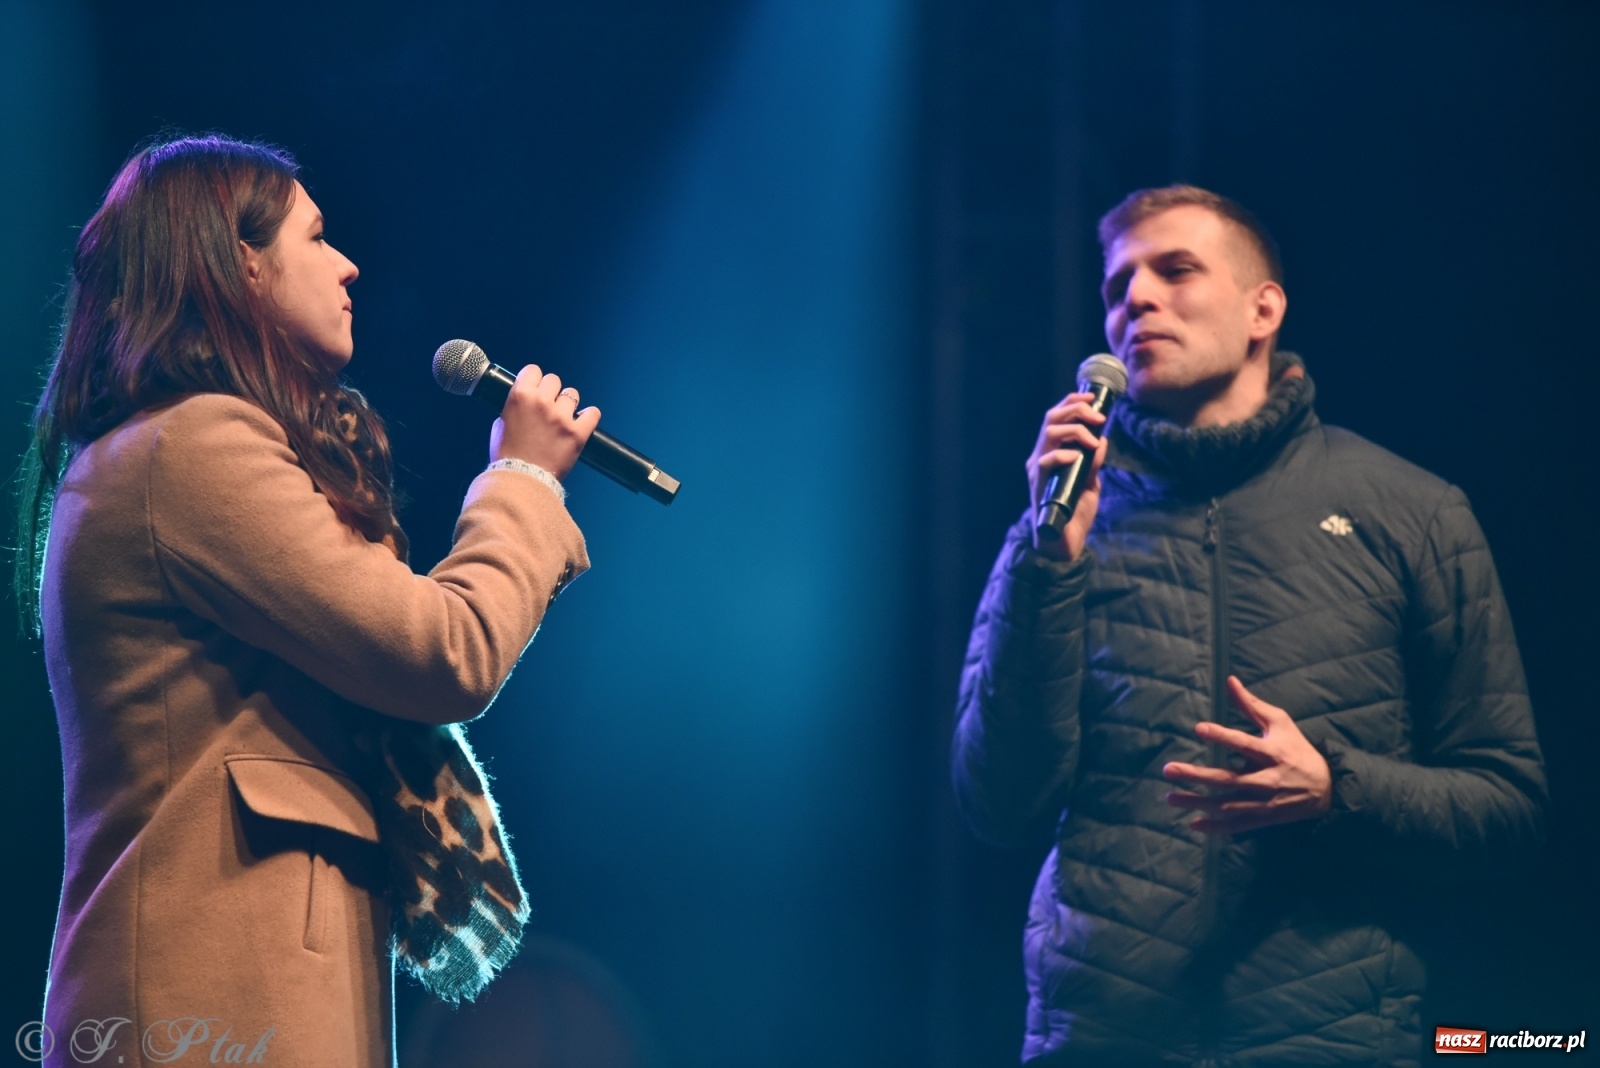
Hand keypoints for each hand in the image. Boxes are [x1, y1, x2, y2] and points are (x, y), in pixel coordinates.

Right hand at [489, 365, 600, 478]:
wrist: (522, 480)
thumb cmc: (508, 456)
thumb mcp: (501, 425)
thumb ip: (513, 408)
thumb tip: (523, 401)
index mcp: (520, 397)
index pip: (534, 370)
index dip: (535, 379)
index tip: (537, 387)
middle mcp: (542, 402)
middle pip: (554, 380)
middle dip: (551, 392)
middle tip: (549, 406)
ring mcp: (561, 417)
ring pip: (572, 394)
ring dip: (568, 404)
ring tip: (563, 418)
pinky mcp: (577, 433)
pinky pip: (593, 413)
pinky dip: (589, 417)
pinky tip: (583, 421)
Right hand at [1026, 391, 1108, 560]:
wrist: (1066, 542)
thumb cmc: (1075, 511)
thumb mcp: (1091, 481)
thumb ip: (1094, 461)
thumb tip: (1103, 440)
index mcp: (1051, 452)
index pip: (1056, 416)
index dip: (1073, 401)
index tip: (1092, 397)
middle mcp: (1040, 456)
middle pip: (1051, 418)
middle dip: (1076, 409)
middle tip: (1098, 417)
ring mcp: (1038, 470)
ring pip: (1048, 433)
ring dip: (1075, 430)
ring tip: (1093, 440)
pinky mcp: (1039, 484)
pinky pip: (1046, 461)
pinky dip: (1064, 454)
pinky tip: (1078, 458)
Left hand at [1162, 676, 1332, 834]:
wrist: (1326, 788)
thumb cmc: (1297, 749)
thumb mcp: (1280, 722)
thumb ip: (1252, 704)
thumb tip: (1229, 680)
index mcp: (1272, 753)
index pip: (1244, 744)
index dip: (1222, 736)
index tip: (1198, 728)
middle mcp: (1267, 779)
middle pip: (1228, 779)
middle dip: (1196, 775)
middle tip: (1168, 769)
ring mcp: (1265, 802)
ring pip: (1227, 805)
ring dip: (1197, 802)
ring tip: (1170, 797)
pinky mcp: (1264, 818)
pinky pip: (1237, 825)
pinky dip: (1216, 827)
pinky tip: (1193, 824)